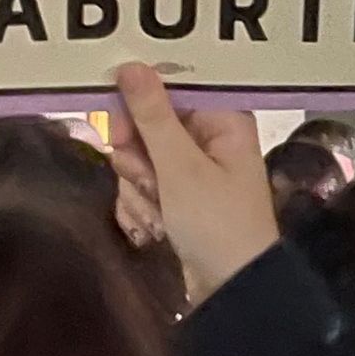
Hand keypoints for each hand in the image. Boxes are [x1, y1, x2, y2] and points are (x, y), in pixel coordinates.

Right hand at [106, 63, 277, 291]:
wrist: (231, 290)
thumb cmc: (216, 224)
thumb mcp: (181, 168)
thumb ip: (153, 116)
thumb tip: (130, 65)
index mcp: (222, 119)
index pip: (169, 87)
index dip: (139, 108)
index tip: (123, 132)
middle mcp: (209, 137)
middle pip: (147, 124)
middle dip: (138, 159)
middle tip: (149, 181)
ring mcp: (192, 168)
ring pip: (138, 158)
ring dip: (138, 188)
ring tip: (159, 213)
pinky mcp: (178, 196)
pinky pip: (142, 185)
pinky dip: (142, 206)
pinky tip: (155, 228)